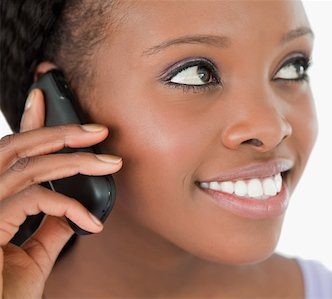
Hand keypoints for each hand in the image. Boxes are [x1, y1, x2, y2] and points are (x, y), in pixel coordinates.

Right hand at [0, 89, 122, 297]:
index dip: (28, 122)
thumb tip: (73, 209)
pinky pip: (35, 198)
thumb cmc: (5, 293)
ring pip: (30, 167)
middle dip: (60, 132)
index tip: (44, 97)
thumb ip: (51, 227)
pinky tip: (92, 224)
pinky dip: (69, 206)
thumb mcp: (34, 255)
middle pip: (18, 148)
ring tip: (111, 164)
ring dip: (76, 162)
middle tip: (98, 130)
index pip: (11, 152)